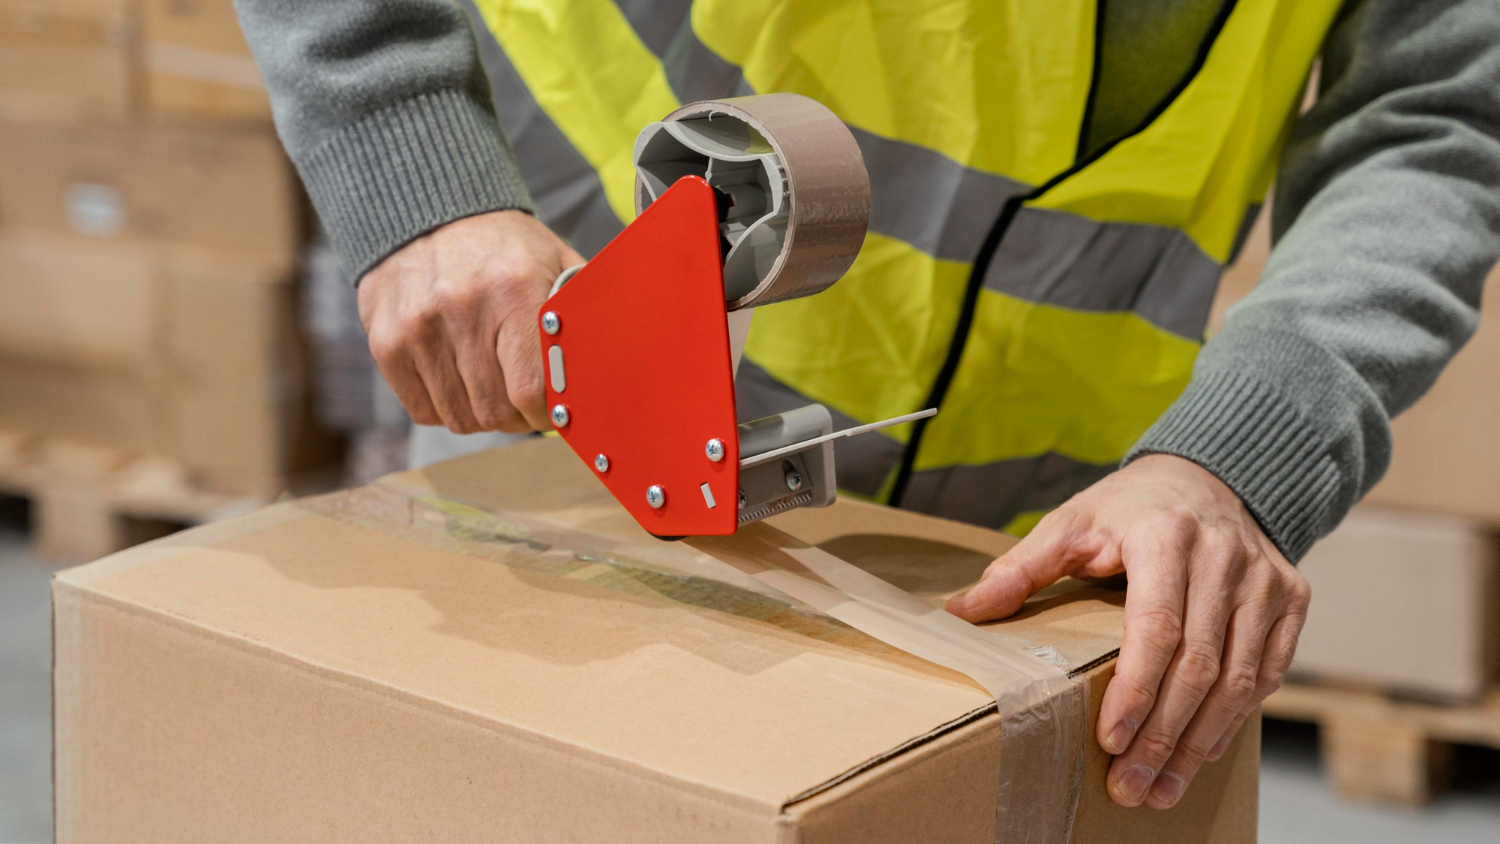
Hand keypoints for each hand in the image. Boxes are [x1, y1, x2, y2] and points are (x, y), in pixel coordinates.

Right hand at [358, 210, 584, 432]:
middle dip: (517, 417)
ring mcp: (417, 326)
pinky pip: (423, 410)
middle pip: (494, 410)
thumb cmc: (504, 249)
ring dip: (481, 414)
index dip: (546, 413)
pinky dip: (445, 407)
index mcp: (513, 288)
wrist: (428, 213)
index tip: (552, 409)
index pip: (531, 390)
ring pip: (458, 417)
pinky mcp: (385, 341)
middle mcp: (460, 307)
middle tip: (523, 401)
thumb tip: (610, 370)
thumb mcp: (555, 262)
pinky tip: (457, 380)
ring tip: (491, 387)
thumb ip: (583, 312)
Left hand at [945, 454, 1309, 808]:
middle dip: (1163, 734)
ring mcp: (1265, 579)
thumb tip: (960, 611)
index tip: (1110, 738)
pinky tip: (1201, 752)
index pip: (1156, 626)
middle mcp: (1224, 556)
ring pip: (1239, 678)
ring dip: (1200, 741)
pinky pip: (1269, 672)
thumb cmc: (1129, 509)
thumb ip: (1020, 569)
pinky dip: (1234, 718)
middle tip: (1129, 785)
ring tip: (1160, 787)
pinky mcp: (1292, 598)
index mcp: (1164, 535)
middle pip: (1199, 664)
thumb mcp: (1070, 523)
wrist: (1207, 476)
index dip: (1135, 688)